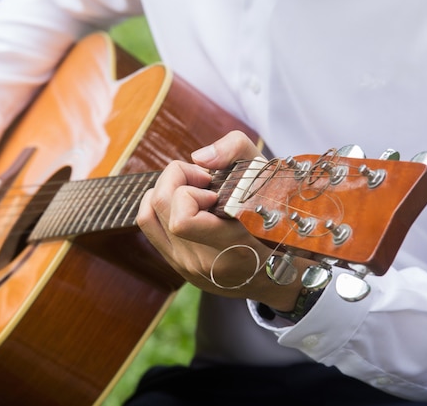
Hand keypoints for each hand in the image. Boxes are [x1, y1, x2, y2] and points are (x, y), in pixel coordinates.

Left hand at [137, 131, 303, 310]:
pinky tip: (183, 201)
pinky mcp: (176, 266)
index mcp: (231, 246)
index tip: (212, 186)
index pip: (182, 220)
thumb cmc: (279, 220)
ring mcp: (186, 266)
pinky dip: (159, 204)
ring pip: (147, 214)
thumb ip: (236, 151)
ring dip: (165, 190)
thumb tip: (198, 157)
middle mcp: (203, 261)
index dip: (190, 192)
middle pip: (160, 207)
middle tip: (202, 179)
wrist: (277, 275)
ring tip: (192, 189)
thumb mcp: (269, 177)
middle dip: (176, 178)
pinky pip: (148, 226)